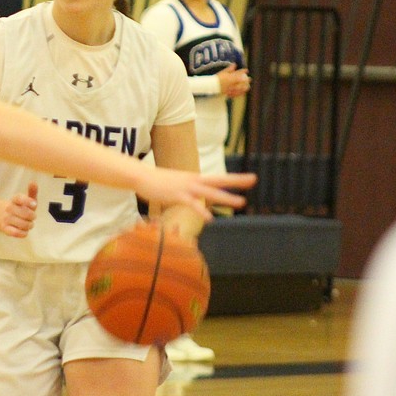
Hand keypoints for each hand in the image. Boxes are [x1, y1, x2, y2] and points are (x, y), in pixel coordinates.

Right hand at [0, 182, 37, 237]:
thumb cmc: (17, 207)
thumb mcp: (24, 199)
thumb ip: (31, 192)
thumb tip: (33, 182)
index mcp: (14, 199)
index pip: (19, 198)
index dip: (27, 201)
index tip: (34, 204)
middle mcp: (9, 208)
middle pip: (25, 214)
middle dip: (32, 216)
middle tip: (32, 216)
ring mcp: (6, 219)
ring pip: (23, 224)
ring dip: (29, 225)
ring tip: (28, 224)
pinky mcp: (5, 229)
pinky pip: (16, 233)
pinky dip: (23, 233)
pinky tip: (24, 231)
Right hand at [138, 169, 252, 222]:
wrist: (141, 177)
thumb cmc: (158, 181)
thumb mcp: (177, 183)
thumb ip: (188, 189)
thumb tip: (195, 196)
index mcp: (195, 178)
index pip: (219, 178)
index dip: (235, 179)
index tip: (251, 178)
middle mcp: (194, 181)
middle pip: (219, 181)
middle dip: (237, 181)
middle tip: (254, 179)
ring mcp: (186, 188)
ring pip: (210, 192)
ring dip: (227, 198)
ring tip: (242, 203)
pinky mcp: (177, 195)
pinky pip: (192, 204)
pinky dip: (201, 211)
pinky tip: (210, 218)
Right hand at [218, 64, 249, 98]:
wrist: (211, 86)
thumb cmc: (217, 78)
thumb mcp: (223, 72)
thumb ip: (229, 69)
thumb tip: (234, 64)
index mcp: (230, 78)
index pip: (238, 74)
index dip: (243, 71)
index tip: (247, 70)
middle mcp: (231, 84)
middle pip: (241, 82)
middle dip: (246, 80)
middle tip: (250, 79)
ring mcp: (230, 89)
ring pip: (240, 89)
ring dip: (244, 87)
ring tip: (248, 87)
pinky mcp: (229, 94)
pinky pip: (236, 94)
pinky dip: (240, 93)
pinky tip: (243, 93)